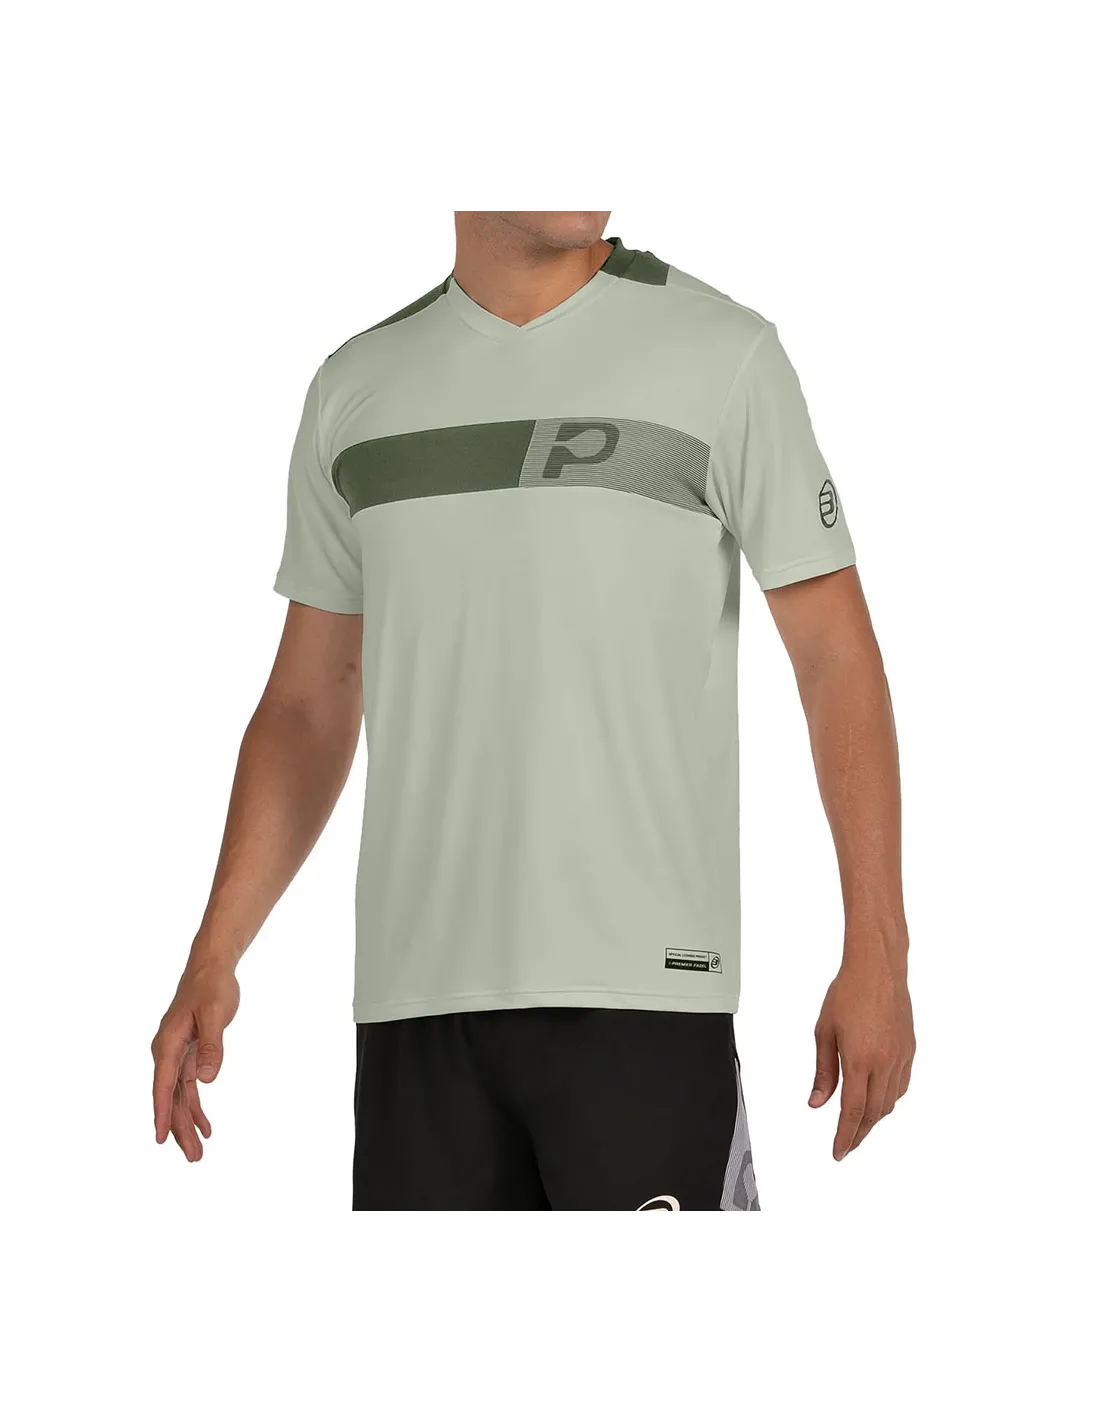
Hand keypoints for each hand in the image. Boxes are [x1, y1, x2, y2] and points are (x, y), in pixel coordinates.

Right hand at [151, 962, 239, 1160]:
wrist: (210, 968)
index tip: (160, 1139)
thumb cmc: (211, 988)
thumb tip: (207, 1080)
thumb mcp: (216, 1014)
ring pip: (178, 1096)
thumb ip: (213, 1047)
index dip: (162, 1112)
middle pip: (170, 1097)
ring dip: (187, 1123)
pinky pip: (188, 1087)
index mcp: (168, 1043)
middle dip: (178, 1128)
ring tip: (198, 1152)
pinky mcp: (189, 1054)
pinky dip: (196, 1106)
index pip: (163, 1084)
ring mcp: (177, 1055)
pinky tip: (206, 1126)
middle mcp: (167, 1052)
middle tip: (194, 1158)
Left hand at [809, 958, 914, 1159]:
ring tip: (858, 1126)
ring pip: (890, 1102)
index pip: (852, 1111)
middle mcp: (884, 1063)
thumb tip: (817, 1103)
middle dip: (859, 1134)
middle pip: (873, 1113)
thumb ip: (823, 1071)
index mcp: (859, 1059)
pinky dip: (888, 1100)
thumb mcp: (824, 1032)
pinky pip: (901, 1086)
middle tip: (846, 1145)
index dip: (845, 1136)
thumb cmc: (847, 993)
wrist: (878, 968)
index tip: (838, 1152)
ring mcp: (901, 1057)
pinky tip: (877, 1100)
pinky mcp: (910, 1050)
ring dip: (874, 1118)